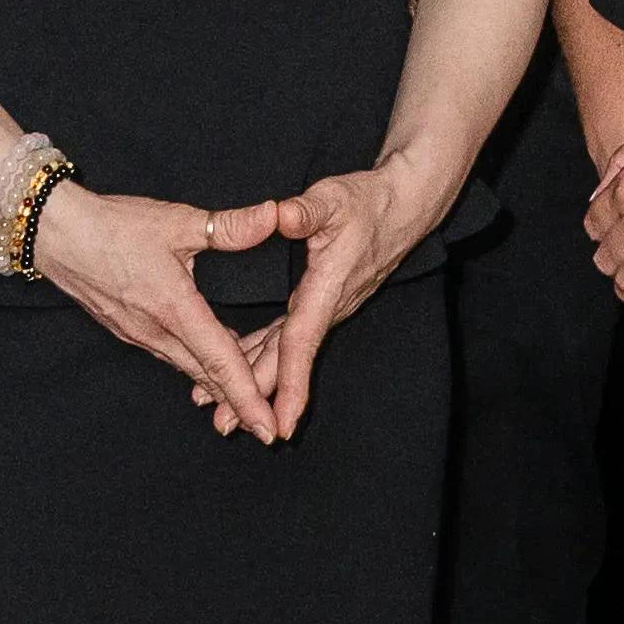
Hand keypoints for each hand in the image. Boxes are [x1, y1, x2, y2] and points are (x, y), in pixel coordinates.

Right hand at [32, 182, 293, 441]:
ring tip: (247, 406)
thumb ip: (229, 226)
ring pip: (187, 369)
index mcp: (174, 309)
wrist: (55, 234)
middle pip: (206, 377)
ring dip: (217, 388)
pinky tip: (210, 366)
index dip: (248, 396)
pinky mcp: (127, 330)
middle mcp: (155, 332)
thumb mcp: (177, 220)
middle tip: (269, 431)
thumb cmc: (114, 225)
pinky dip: (195, 367)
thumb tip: (275, 215)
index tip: (268, 428)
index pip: (219, 361)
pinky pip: (170, 357)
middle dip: (239, 405)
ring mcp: (138, 335)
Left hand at [243, 162, 450, 435]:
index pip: (302, 341)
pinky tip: (244, 372)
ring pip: (287, 354)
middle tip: (224, 425)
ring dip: (258, 384)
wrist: (401, 208)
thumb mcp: (333, 198)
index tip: (279, 419)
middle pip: (289, 360)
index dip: (289, 382)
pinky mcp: (320, 303)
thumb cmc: (367, 202)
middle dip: (260, 397)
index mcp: (327, 288)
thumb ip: (305, 211)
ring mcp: (325, 308)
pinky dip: (266, 360)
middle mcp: (327, 307)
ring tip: (222, 412)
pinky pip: (290, 340)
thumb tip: (280, 215)